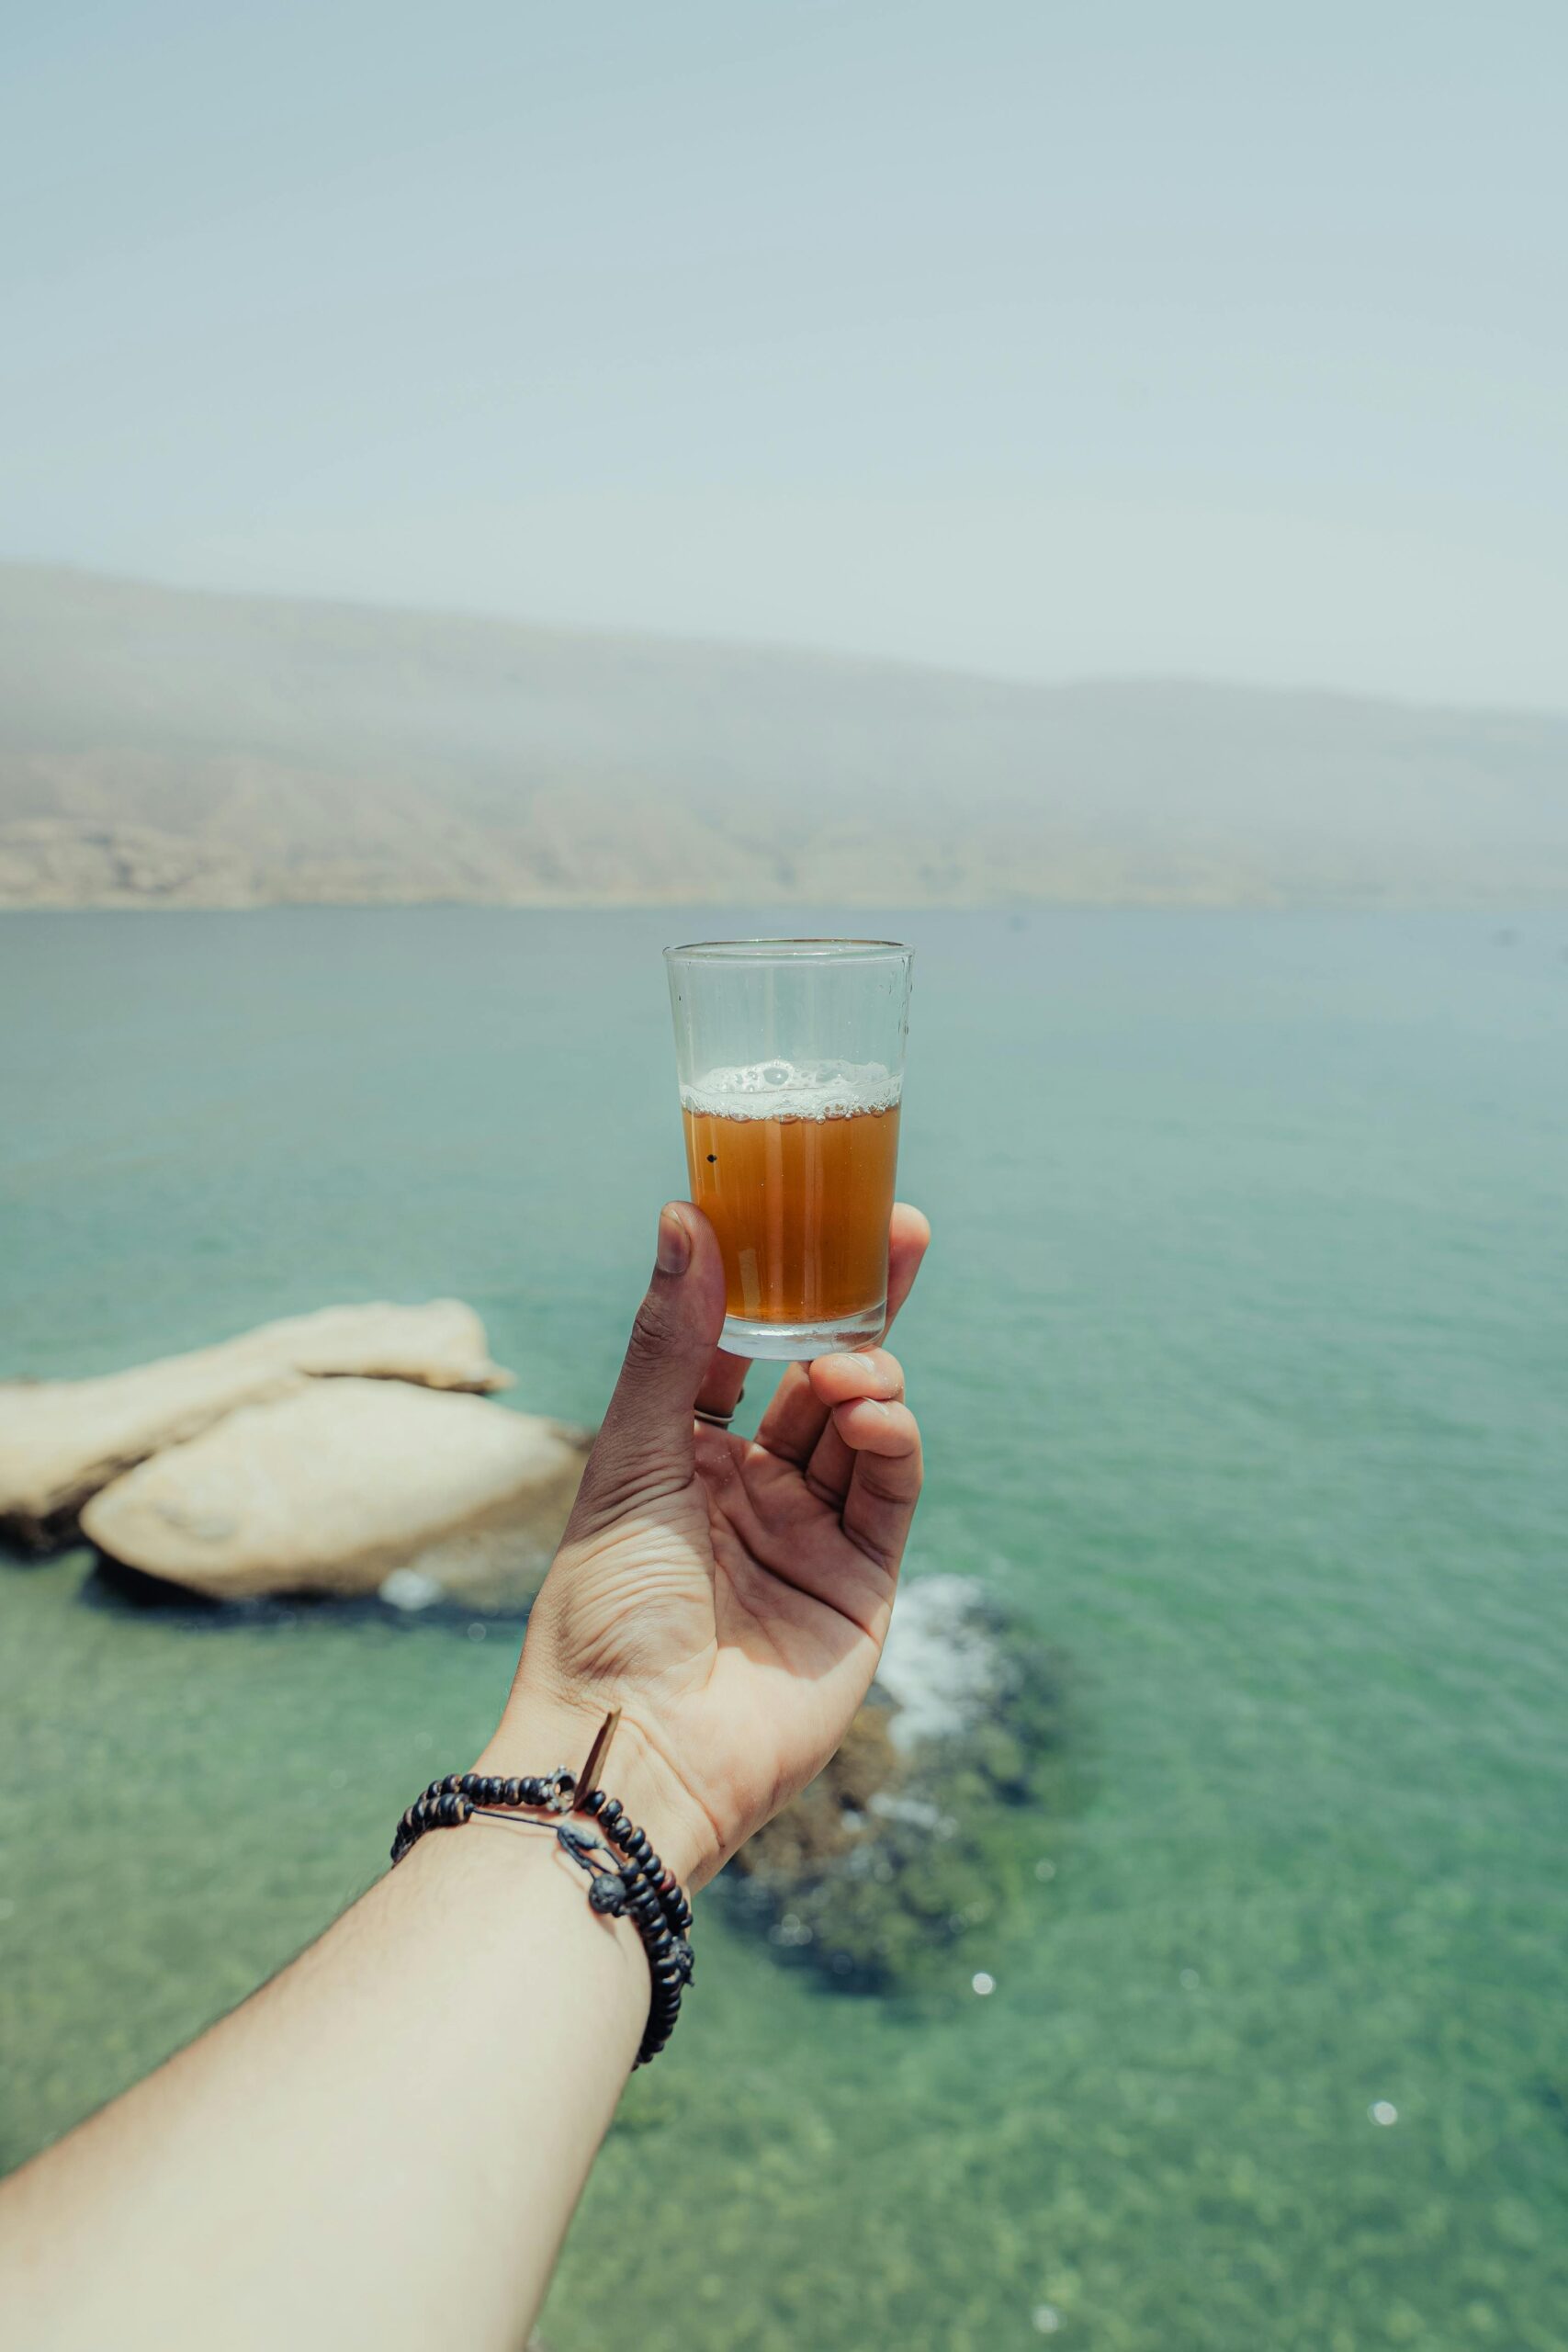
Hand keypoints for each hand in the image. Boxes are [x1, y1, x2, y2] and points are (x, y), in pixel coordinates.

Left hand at [483, 1203, 929, 1888]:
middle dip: (860, 1304)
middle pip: (817, 1374)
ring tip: (851, 1367)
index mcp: (681, 1455)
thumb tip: (686, 1216)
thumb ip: (673, 1339)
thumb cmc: (604, 1608)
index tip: (816, 1207)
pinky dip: (892, 1440)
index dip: (782, 1278)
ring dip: (864, 1376)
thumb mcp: (632, 1455)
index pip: (745, 1344)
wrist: (633, 1750)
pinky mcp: (861, 1586)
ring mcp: (809, 1537)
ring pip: (859, 1425)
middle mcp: (749, 1489)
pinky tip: (874, 1410)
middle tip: (902, 1232)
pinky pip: (890, 1491)